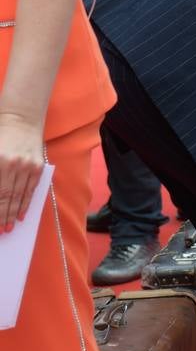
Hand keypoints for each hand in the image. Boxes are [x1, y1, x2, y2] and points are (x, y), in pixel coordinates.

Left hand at [0, 112, 43, 232]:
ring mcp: (28, 165)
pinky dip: (26, 203)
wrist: (20, 119)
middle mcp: (14, 165)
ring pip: (20, 195)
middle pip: (7, 197)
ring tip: (9, 227)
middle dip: (3, 216)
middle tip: (1, 231)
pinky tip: (21, 214)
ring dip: (14, 213)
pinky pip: (32, 188)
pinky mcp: (38, 165)